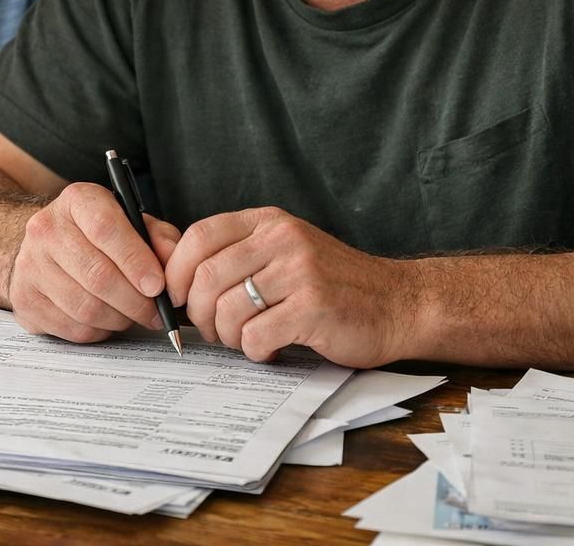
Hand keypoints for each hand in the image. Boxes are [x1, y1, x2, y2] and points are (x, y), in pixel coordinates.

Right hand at [6, 182, 180, 341]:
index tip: (158, 285)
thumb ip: (159, 238)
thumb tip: (176, 262)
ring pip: (86, 307)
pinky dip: (98, 330)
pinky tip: (106, 318)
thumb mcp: (132, 223)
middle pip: (97, 275)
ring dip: (119, 319)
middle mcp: (46, 228)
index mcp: (77, 201)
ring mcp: (29, 266)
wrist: (46, 247)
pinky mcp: (24, 300)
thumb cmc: (97, 236)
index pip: (104, 227)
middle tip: (156, 312)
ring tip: (132, 314)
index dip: (135, 260)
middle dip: (136, 301)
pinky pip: (72, 327)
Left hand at [163, 207, 411, 367]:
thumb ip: (239, 255)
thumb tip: (174, 272)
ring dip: (228, 336)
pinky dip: (255, 351)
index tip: (175, 296)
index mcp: (269, 223)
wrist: (399, 304)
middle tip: (214, 331)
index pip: (200, 236)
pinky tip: (272, 348)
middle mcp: (283, 240)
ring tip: (247, 340)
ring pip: (228, 310)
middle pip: (206, 277)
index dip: (176, 270)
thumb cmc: (333, 285)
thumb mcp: (284, 253)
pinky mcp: (313, 308)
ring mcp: (300, 272)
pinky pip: (256, 335)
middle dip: (199, 313)